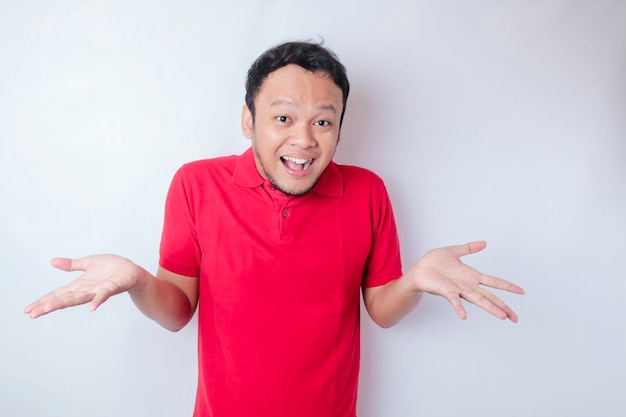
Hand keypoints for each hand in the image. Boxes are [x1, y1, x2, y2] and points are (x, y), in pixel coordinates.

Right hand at [24, 254, 140, 318]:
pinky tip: (92, 308)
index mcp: (79, 285)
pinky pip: (104, 295)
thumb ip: (71, 265)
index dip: (43, 300)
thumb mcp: (87, 263)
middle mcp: (86, 290)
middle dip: (48, 305)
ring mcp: (98, 291)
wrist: (131, 271)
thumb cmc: (111, 268)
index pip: (57, 294)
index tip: (28, 309)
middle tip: (32, 313)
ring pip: (79, 298)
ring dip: (64, 303)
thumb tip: (52, 262)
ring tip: (48, 307)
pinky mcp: (112, 287)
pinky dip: (98, 301)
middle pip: (64, 299)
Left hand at [408, 241, 523, 321]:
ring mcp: (458, 290)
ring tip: (502, 317)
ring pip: (478, 300)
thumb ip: (469, 248)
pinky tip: (464, 316)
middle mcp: (467, 285)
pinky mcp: (446, 291)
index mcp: (471, 276)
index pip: (493, 281)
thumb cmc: (433, 262)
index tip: (521, 291)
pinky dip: (459, 308)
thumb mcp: (453, 251)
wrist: (418, 270)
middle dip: (503, 306)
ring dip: (490, 308)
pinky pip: (454, 301)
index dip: (507, 286)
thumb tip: (484, 243)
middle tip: (515, 318)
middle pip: (490, 297)